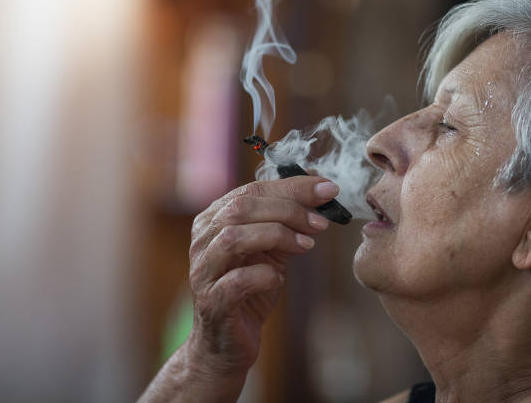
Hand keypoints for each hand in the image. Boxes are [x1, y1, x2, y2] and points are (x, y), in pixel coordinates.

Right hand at [137, 176, 340, 402]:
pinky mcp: (212, 303)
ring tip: (307, 245)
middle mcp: (203, 240)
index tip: (327, 189)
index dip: (291, 187)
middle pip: (241, 208)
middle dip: (288, 210)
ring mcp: (204, 271)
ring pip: (233, 238)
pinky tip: (279, 279)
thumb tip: (317, 189)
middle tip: (320, 222)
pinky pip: (236, 281)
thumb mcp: (270, 250)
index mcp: (214, 219)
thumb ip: (286, 221)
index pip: (251, 190)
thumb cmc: (249, 291)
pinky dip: (263, 275)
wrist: (227, 344)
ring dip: (276, 236)